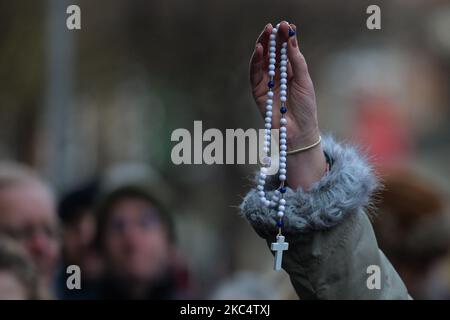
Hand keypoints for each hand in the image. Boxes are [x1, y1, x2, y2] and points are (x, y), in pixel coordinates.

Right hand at [249, 21, 325, 189]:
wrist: (299, 133)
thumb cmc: (306, 108)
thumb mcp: (304, 80)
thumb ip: (296, 60)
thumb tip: (292, 38)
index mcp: (290, 74)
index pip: (285, 52)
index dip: (285, 39)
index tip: (287, 25)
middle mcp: (277, 78)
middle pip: (272, 54)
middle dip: (273, 39)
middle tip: (274, 26)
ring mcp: (266, 85)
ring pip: (262, 61)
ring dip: (263, 46)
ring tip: (267, 32)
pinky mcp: (258, 93)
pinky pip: (255, 74)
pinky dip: (256, 61)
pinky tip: (260, 49)